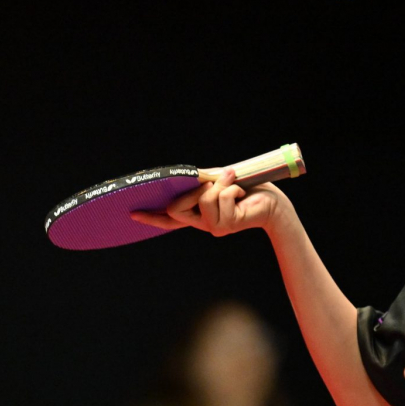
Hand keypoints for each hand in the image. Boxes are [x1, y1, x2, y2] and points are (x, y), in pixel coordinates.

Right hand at [130, 167, 285, 236]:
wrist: (272, 202)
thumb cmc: (246, 188)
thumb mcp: (217, 181)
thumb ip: (200, 182)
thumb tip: (187, 178)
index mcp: (197, 214)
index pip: (169, 219)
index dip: (150, 217)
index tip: (131, 214)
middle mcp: (202, 224)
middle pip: (175, 209)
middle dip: (194, 190)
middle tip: (214, 183)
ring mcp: (213, 227)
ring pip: (202, 200)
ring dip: (220, 185)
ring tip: (234, 186)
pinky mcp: (226, 226)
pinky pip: (220, 198)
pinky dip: (231, 188)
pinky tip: (241, 194)